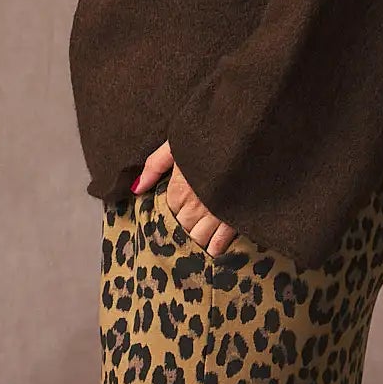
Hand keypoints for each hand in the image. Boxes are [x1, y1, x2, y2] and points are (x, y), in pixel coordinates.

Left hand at [131, 139, 238, 254]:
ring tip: (196, 246)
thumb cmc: (209, 135)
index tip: (173, 216)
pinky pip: (223, 238)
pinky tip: (213, 251)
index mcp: (179, 188)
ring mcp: (216, 212)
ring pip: (200, 237)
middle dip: (182, 231)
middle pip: (183, 228)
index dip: (170, 215)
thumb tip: (136, 188)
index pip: (168, 213)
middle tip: (183, 236)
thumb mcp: (176, 144)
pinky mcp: (235, 215)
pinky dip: (216, 246)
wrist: (245, 132)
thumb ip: (154, 166)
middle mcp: (195, 204)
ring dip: (197, 241)